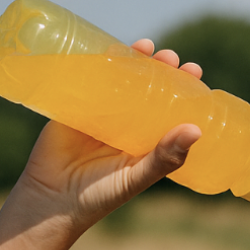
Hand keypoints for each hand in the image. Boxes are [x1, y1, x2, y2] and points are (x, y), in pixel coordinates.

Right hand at [9, 40, 203, 236]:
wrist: (52, 202)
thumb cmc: (101, 196)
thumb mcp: (137, 176)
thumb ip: (165, 157)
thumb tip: (197, 130)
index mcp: (146, 138)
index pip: (169, 106)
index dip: (183, 87)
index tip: (194, 70)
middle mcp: (126, 122)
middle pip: (147, 87)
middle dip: (161, 68)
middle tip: (172, 57)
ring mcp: (99, 112)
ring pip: (120, 79)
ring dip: (134, 59)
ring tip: (147, 47)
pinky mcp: (73, 107)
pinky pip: (86, 79)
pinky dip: (98, 62)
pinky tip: (111, 48)